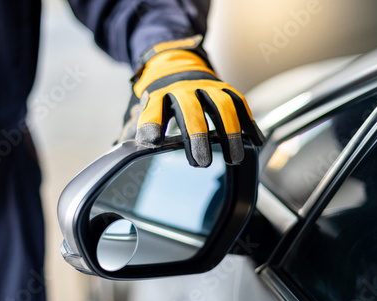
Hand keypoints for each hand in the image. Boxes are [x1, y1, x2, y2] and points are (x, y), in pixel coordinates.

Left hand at [120, 39, 263, 166]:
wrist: (175, 62)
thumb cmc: (159, 94)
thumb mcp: (144, 106)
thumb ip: (136, 127)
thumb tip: (120, 147)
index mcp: (158, 94)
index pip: (152, 109)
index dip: (151, 124)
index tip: (151, 142)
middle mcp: (183, 89)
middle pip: (190, 111)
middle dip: (197, 136)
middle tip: (201, 162)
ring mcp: (206, 86)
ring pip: (221, 107)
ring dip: (229, 133)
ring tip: (234, 158)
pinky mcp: (224, 88)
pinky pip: (240, 103)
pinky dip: (249, 122)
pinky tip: (256, 141)